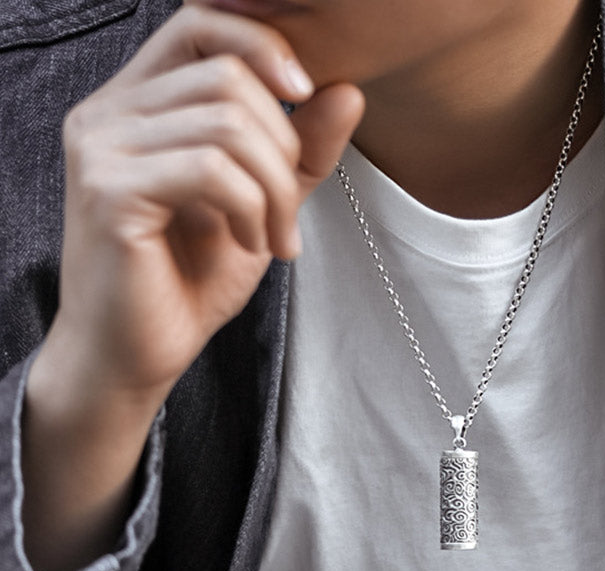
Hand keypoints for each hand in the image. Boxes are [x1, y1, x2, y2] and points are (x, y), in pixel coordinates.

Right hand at [48, 2, 363, 400]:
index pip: (201, 24)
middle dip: (285, 146)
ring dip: (275, 188)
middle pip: (227, 73)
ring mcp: (102, 148)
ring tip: (275, 236)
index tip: (307, 94)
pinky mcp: (109, 192)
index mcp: (138, 103)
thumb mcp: (263, 203)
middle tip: (289, 212)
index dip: (263, 45)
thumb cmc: (189, 279)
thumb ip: (302, 148)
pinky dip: (251, 209)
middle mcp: (108, 112)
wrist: (138, 351)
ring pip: (227, 122)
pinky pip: (211, 169)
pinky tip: (251, 244)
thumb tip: (349, 90)